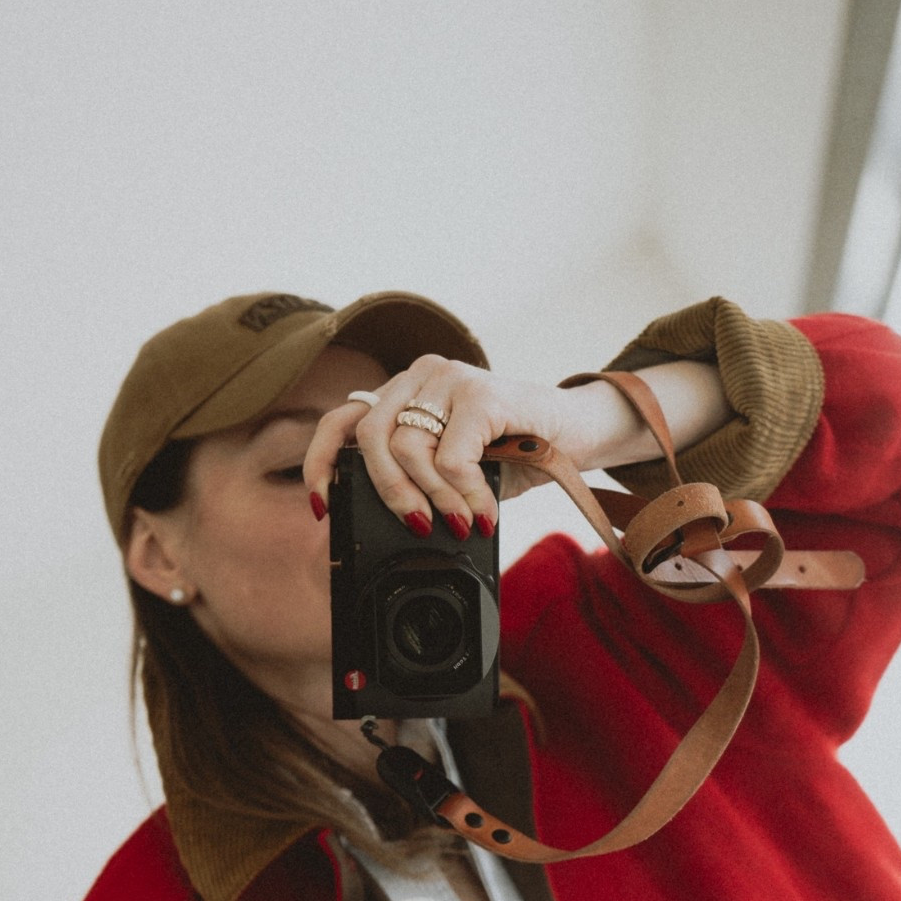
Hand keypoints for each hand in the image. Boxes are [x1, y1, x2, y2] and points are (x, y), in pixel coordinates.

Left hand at [303, 353, 733, 541]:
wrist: (580, 432)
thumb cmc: (517, 453)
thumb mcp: (456, 472)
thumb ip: (419, 481)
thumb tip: (390, 523)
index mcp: (404, 393)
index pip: (340, 421)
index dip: (321, 464)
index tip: (322, 508)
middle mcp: (419, 376)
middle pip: (369, 439)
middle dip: (389, 494)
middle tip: (420, 525)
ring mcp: (449, 377)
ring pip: (408, 450)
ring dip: (435, 500)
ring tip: (462, 522)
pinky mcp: (481, 391)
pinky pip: (452, 457)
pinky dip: (464, 495)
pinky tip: (484, 512)